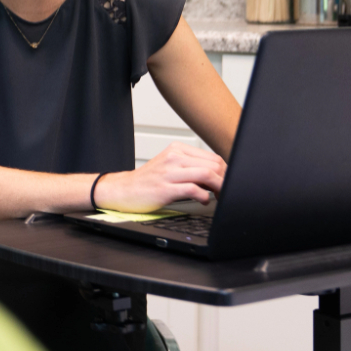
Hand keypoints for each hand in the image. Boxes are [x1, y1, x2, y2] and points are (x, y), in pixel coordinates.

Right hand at [93, 142, 225, 211]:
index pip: (212, 157)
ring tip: (218, 197)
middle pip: (213, 165)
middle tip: (225, 192)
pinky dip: (204, 196)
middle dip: (225, 180)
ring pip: (206, 174)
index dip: (225, 172)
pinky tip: (203, 200)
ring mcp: (169, 172)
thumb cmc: (148, 181)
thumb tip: (218, 176)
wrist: (123, 190)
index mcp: (176, 149)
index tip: (227, 183)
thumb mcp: (169, 166)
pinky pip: (193, 190)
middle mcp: (174, 157)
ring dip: (219, 188)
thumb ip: (191, 167)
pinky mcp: (165, 188)